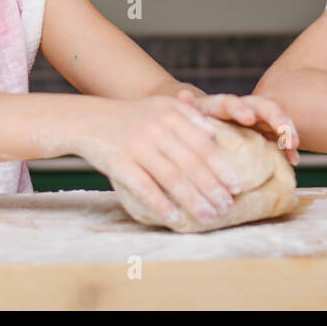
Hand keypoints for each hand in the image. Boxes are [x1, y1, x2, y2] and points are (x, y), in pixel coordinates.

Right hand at [72, 95, 245, 227]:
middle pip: (191, 164)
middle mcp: (157, 129)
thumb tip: (215, 134)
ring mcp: (138, 146)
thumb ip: (189, 116)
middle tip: (227, 207)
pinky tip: (175, 219)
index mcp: (171, 115)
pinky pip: (144, 187)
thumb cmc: (132, 116)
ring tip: (208, 216)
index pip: (204, 145)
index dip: (222, 167)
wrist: (89, 119)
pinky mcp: (120, 162)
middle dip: (212, 188)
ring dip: (193, 200)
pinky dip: (161, 204)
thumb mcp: (161, 106)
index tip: (236, 186)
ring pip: (172, 178)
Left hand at [175, 89, 300, 164]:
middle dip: (276, 118)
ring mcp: (257, 121)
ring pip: (278, 120)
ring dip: (288, 131)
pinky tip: (293, 160)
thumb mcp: (189, 114)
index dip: (240, 109)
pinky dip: (288, 148)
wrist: (204, 120)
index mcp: (223, 105)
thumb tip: (183, 95)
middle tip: (285, 132)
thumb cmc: (194, 119)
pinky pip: (281, 139)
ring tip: (293, 146)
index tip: (248, 119)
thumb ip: (188, 107)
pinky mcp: (265, 134)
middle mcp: (244, 109)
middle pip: (264, 107)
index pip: (233, 103)